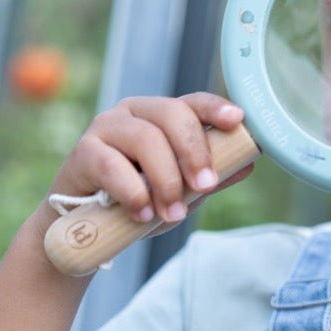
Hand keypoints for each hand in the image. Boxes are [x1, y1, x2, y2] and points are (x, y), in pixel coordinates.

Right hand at [46, 93, 251, 227]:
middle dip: (194, 152)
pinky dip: (133, 192)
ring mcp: (106, 128)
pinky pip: (113, 165)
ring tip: (172, 213)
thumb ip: (210, 177)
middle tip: (205, 187)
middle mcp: (134, 113)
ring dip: (166, 180)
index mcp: (162, 116)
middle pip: (172, 114)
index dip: (215, 108)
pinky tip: (142, 213)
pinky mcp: (83, 152)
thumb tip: (248, 164)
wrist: (86, 228)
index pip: (193, 102)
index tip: (237, 120)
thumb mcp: (181, 191)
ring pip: (146, 139)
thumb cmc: (139, 201)